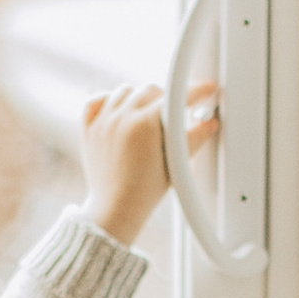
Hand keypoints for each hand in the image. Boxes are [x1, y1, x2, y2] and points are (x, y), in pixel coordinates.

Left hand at [79, 78, 218, 247]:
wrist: (117, 208)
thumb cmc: (147, 191)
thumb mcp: (177, 163)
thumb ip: (195, 138)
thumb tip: (209, 122)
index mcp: (144, 124)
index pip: (176, 97)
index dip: (196, 92)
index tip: (206, 90)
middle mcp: (121, 118)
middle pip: (150, 90)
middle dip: (167, 97)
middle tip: (174, 111)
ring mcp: (103, 122)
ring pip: (124, 91)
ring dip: (138, 97)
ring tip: (148, 112)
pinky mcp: (89, 129)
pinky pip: (96, 101)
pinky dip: (108, 100)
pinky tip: (119, 110)